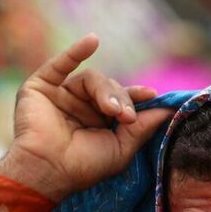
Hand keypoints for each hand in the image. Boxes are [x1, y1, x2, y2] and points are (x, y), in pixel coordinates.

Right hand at [0, 34, 173, 200]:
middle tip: (126, 116)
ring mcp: (61, 95)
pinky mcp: (42, 86)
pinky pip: (60, 64)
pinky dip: (76, 51)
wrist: (47, 170)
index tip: (152, 94)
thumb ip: (143, 128)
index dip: (136, 96)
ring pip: (92, 79)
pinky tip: (93, 41)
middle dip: (122, 99)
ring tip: (111, 110)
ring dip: (105, 91)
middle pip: (110, 88)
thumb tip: (168, 110)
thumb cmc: (83, 166)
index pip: (122, 101)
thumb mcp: (121, 149)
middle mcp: (80, 106)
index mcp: (98, 122)